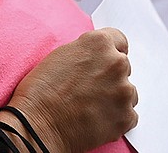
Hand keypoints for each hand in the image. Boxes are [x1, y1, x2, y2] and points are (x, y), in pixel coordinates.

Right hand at [6, 28, 137, 152]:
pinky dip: (116, 117)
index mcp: (99, 43)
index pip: (119, 41)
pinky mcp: (126, 117)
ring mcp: (124, 91)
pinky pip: (129, 115)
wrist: (38, 125)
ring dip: (115, 97)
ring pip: (128, 92)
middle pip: (123, 67)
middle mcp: (116, 63)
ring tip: (91, 105)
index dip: (109, 52)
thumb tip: (97, 58)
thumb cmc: (41, 91)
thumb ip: (86, 51)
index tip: (103, 62)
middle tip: (90, 88)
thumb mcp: (61, 55)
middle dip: (110, 76)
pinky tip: (96, 118)